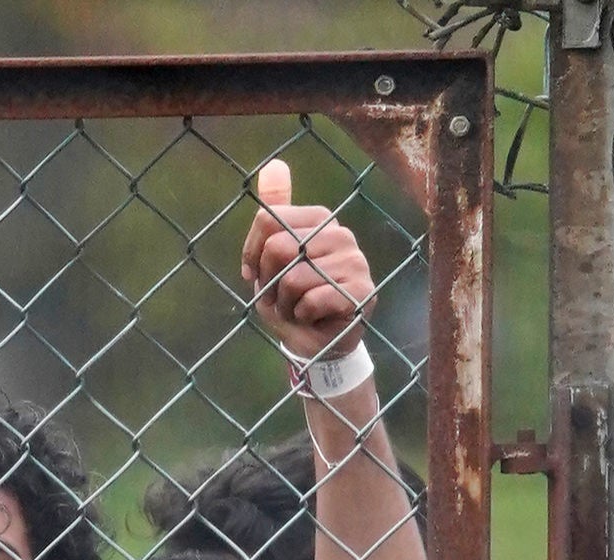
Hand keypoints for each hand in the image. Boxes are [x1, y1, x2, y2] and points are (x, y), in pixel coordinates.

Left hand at [241, 159, 376, 361]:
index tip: (255, 275)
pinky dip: (302, 315)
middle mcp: (340, 234)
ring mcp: (355, 261)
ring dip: (284, 303)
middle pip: (278, 248)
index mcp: (318, 220)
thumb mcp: (272, 257)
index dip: (252, 254)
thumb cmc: (292, 297)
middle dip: (268, 282)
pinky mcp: (362, 290)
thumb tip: (273, 165)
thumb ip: (274, 213)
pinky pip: (312, 300)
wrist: (316, 339)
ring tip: (297, 307)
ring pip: (293, 278)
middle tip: (280, 296)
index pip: (268, 221)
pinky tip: (312, 317)